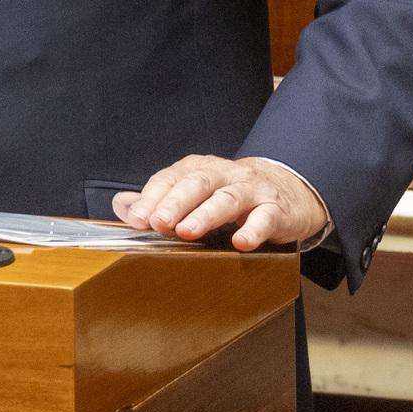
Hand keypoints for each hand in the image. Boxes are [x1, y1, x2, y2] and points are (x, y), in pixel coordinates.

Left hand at [113, 154, 327, 251]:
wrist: (289, 190)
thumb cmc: (233, 194)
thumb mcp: (196, 192)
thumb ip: (160, 200)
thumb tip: (122, 206)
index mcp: (200, 169)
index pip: (172, 178)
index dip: (153, 197)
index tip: (136, 218)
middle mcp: (225, 175)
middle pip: (198, 183)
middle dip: (175, 202)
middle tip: (157, 222)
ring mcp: (251, 190)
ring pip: (227, 198)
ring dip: (206, 214)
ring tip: (187, 232)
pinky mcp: (276, 209)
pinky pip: (265, 217)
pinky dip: (253, 229)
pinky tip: (242, 242)